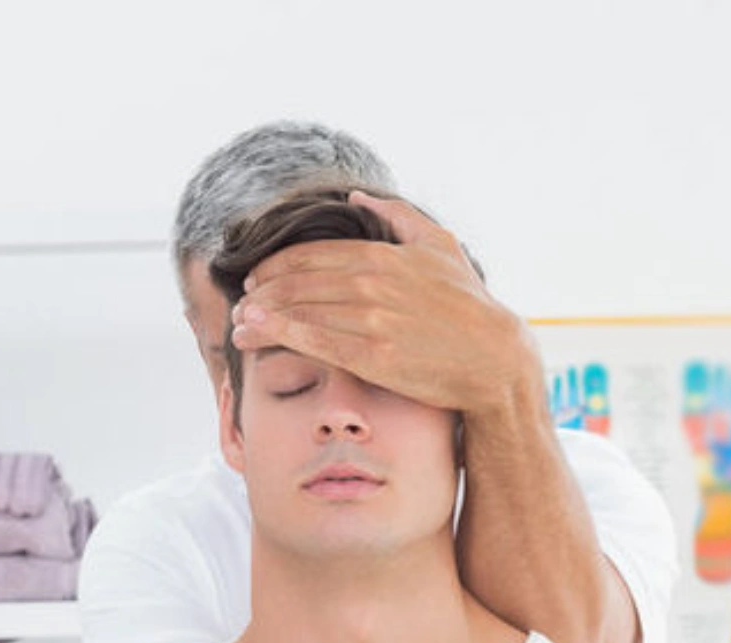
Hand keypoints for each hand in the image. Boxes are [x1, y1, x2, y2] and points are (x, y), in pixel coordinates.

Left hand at [231, 190, 538, 419]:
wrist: (493, 358)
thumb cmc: (468, 306)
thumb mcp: (440, 246)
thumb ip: (398, 217)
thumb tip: (359, 196)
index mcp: (383, 254)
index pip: (313, 254)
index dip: (277, 265)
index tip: (256, 278)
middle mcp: (371, 283)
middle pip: (298, 281)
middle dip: (261, 292)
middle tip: (240, 303)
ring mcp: (370, 319)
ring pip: (299, 309)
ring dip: (260, 315)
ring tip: (237, 325)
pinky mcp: (372, 355)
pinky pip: (313, 340)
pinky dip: (278, 334)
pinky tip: (254, 334)